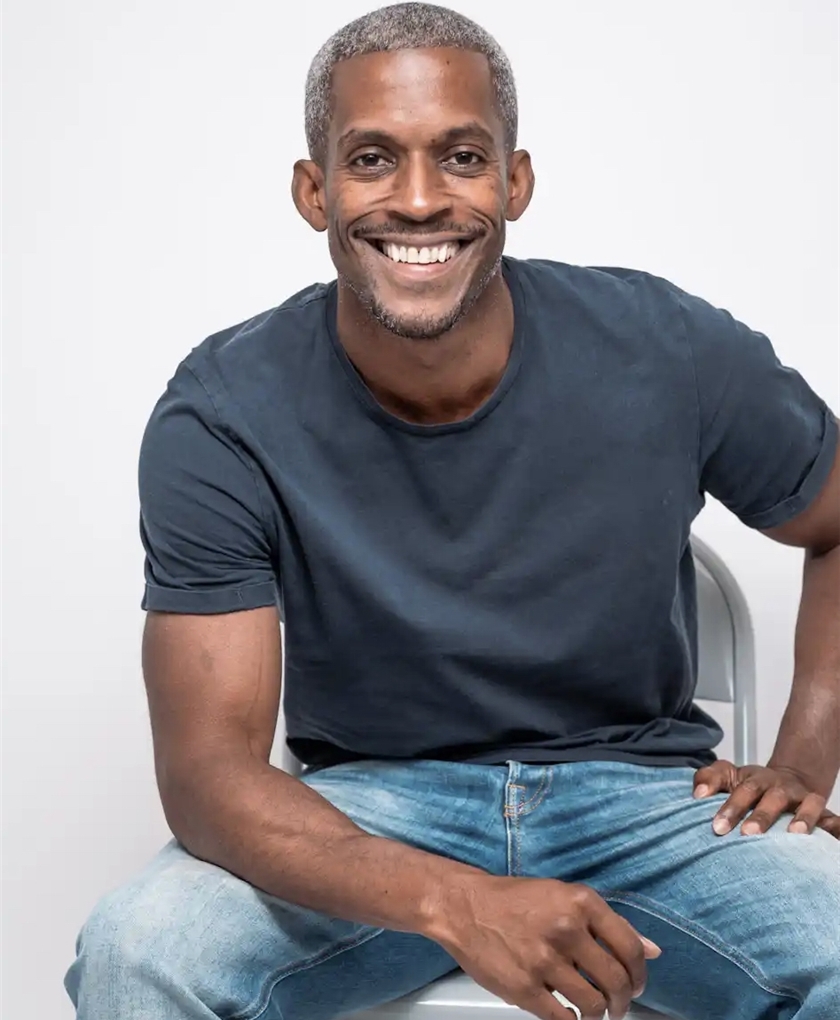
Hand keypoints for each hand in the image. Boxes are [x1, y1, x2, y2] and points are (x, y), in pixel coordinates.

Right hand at [427, 873, 660, 1019]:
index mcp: (581, 902)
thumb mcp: (565, 897)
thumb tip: (654, 951)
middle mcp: (567, 928)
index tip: (635, 985)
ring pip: (594, 1005)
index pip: (631, 948)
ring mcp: (545, 960)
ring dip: (598, 1015)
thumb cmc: (516, 901)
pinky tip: (566, 1012)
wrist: (464, 906)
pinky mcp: (525, 987)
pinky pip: (563, 1019)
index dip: (640, 975)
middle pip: (617, 982)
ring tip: (590, 1011)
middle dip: (622, 1002)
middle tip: (616, 1007)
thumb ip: (609, 924)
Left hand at [693, 760, 839, 837]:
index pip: (740, 791)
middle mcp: (781, 788)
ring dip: (802, 818)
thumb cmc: (750, 785)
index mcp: (755, 780)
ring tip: (794, 835)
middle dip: (760, 817)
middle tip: (747, 835)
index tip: (716, 827)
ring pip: (808, 805)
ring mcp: (804, 799)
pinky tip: (836, 842)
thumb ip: (709, 779)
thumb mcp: (729, 776)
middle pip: (770, 798)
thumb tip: (697, 794)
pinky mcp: (823, 812)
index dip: (729, 807)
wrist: (788, 780)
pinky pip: (834, 821)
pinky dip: (837, 829)